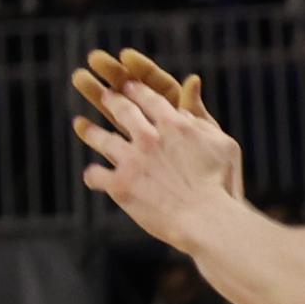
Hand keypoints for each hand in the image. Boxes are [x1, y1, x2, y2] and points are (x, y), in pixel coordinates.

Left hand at [71, 49, 243, 254]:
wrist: (206, 219)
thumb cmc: (221, 184)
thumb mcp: (224, 145)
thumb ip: (202, 122)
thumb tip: (184, 104)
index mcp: (175, 125)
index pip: (151, 99)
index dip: (137, 90)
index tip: (128, 84)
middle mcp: (149, 137)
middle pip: (122, 111)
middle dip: (111, 99)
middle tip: (103, 94)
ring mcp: (131, 160)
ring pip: (102, 139)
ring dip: (90, 131)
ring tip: (80, 125)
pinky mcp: (119, 184)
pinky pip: (96, 175)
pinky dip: (93, 176)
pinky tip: (92, 176)